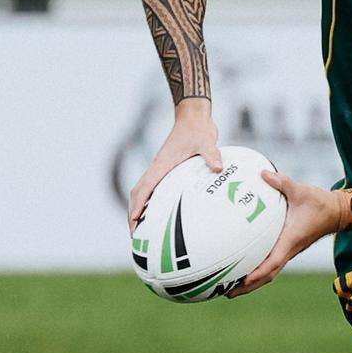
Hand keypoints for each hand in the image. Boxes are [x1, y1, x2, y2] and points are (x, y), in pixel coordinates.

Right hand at [128, 100, 221, 233]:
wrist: (193, 117)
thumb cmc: (197, 129)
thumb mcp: (206, 142)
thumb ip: (211, 155)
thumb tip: (218, 168)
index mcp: (162, 164)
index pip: (144, 188)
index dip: (137, 206)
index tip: (133, 223)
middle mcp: (157, 168)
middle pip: (137, 193)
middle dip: (132, 214)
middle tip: (135, 235)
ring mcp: (160, 168)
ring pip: (143, 191)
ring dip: (139, 208)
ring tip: (142, 229)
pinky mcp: (167, 168)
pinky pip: (155, 188)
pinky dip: (151, 201)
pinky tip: (161, 212)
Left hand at [227, 170, 340, 297]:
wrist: (336, 212)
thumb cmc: (320, 202)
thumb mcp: (301, 190)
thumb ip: (282, 182)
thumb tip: (262, 173)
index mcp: (291, 240)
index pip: (273, 262)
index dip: (257, 273)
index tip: (242, 281)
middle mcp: (289, 249)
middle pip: (267, 275)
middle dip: (248, 286)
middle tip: (226, 293)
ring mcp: (289, 250)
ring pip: (269, 272)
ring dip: (251, 282)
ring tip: (230, 287)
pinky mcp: (289, 247)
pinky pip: (271, 262)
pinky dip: (257, 269)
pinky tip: (245, 264)